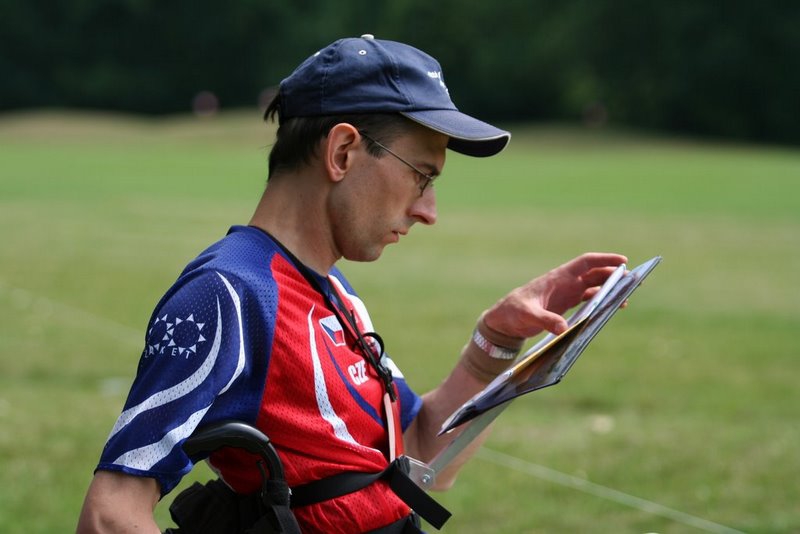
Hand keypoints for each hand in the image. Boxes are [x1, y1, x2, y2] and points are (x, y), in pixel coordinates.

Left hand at [482, 252, 627, 338]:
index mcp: (558, 278)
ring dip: (610, 288)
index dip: (604, 260)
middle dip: (614, 274)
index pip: (585, 263)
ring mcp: (566, 292)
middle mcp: (565, 282)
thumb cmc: (513, 312)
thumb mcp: (528, 315)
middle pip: (595, 273)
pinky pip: (588, 298)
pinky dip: (601, 300)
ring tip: (627, 295)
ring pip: (594, 285)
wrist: (505, 319)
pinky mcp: (566, 303)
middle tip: (634, 280)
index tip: (623, 261)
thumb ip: (546, 320)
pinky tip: (613, 307)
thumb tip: (564, 330)